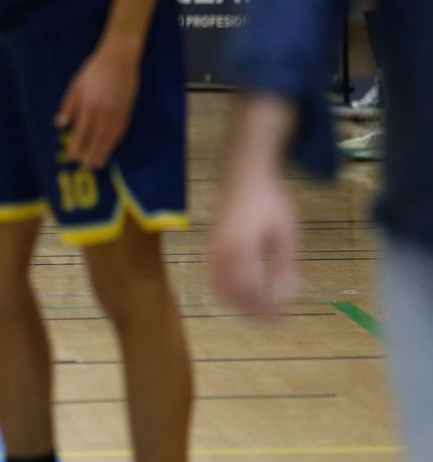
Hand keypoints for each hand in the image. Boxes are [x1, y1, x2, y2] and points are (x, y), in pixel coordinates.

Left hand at [54, 38, 138, 168]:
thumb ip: (68, 106)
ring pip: (110, 138)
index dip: (77, 145)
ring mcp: (117, 112)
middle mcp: (102, 112)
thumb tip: (60, 125)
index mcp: (87, 105)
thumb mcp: (76, 85)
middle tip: (85, 168)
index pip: (81, 131)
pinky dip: (115, 142)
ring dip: (104, 152)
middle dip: (90, 154)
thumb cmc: (93, 71)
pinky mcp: (127, 111)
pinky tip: (111, 148)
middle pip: (96, 138)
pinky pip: (121, 131)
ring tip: (98, 164)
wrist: (119, 59)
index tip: (72, 156)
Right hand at [210, 166, 298, 319]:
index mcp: (241, 250)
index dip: (263, 310)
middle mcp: (221, 253)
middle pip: (230, 294)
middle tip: (272, 320)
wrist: (245, 175)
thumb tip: (286, 298)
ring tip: (258, 310)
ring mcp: (211, 249)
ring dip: (236, 304)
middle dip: (250, 312)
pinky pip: (213, 277)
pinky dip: (226, 291)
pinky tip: (243, 292)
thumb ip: (286, 267)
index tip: (281, 320)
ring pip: (218, 288)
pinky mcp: (210, 246)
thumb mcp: (287, 235)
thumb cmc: (271, 202)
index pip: (249, 292)